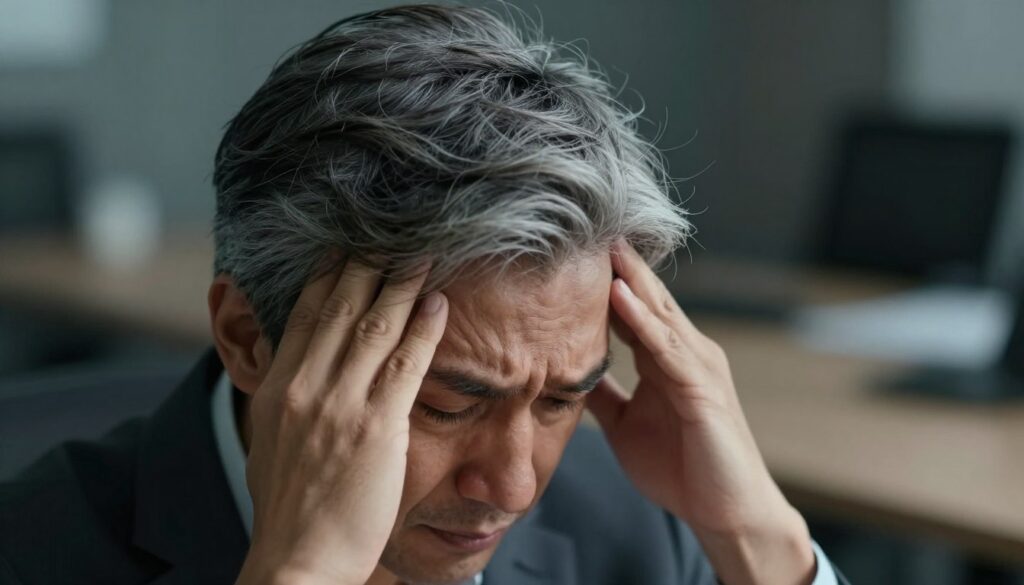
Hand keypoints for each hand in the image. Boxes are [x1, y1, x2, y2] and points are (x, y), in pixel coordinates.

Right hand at [235, 260, 447, 584]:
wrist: (298, 559)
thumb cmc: (288, 509)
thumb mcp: (270, 443)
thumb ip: (284, 399)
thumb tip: (292, 366)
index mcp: (278, 388)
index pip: (307, 315)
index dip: (330, 275)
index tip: (347, 247)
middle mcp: (306, 387)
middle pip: (341, 308)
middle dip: (368, 265)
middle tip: (392, 234)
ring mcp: (340, 405)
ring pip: (375, 326)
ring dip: (402, 284)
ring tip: (423, 255)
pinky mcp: (376, 428)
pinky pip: (406, 365)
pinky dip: (424, 329)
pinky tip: (438, 304)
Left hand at [586, 240, 814, 584]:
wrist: (726, 511)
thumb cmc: (681, 468)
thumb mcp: (624, 424)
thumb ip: (603, 395)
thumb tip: (567, 372)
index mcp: (668, 360)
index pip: (635, 310)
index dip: (608, 282)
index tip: (576, 253)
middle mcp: (687, 354)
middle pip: (649, 300)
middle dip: (621, 265)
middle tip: (591, 228)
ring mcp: (698, 367)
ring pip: (659, 314)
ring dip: (630, 279)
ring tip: (603, 246)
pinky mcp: (702, 389)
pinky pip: (667, 347)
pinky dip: (642, 320)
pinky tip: (618, 296)